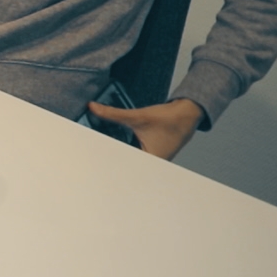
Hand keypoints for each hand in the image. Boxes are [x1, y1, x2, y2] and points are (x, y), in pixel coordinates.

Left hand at [87, 98, 204, 159]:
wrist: (188, 113)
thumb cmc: (170, 119)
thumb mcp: (138, 116)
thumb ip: (113, 114)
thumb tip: (93, 108)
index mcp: (151, 160)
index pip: (124, 167)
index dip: (107, 168)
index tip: (92, 168)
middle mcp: (152, 162)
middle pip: (125, 163)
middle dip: (109, 159)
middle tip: (88, 161)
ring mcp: (152, 157)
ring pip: (130, 157)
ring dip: (116, 152)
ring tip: (96, 155)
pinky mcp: (151, 150)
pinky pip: (133, 151)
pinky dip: (124, 146)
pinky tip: (112, 142)